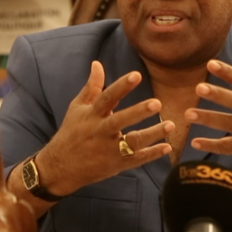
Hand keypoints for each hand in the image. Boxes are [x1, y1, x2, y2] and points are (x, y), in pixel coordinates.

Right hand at [36, 61, 172, 195]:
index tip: (136, 75)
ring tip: (171, 124)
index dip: (121, 86)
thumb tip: (97, 63)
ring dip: (152, 134)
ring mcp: (108, 150)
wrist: (60, 167)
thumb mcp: (78, 108)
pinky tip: (168, 147)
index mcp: (91, 115)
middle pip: (120, 120)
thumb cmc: (71, 133)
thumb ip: (92, 87)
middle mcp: (100, 131)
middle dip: (138, 112)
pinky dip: (152, 154)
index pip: (107, 97)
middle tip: (157, 103)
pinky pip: (136, 160)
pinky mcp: (115, 165)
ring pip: (132, 143)